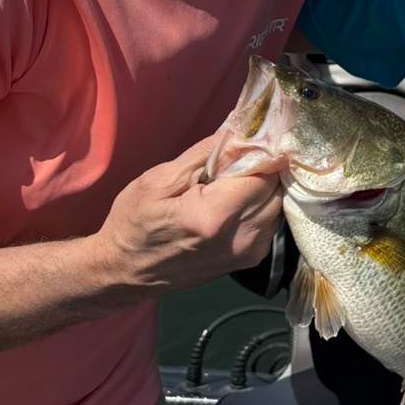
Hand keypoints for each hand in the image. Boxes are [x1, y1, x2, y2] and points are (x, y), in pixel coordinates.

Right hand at [92, 130, 285, 294]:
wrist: (125, 272)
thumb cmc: (135, 222)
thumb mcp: (159, 180)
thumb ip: (205, 154)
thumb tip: (238, 131)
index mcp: (215, 215)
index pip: (265, 172)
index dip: (261, 150)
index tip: (250, 137)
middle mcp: (241, 237)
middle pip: (276, 188)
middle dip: (264, 166)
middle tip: (240, 156)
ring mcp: (248, 253)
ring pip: (278, 204)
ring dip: (264, 186)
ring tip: (234, 178)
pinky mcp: (250, 260)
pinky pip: (270, 220)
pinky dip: (260, 204)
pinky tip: (236, 199)